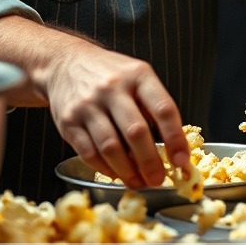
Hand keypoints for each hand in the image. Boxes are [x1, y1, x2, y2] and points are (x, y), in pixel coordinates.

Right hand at [40, 32, 188, 190]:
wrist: (64, 62)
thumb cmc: (109, 73)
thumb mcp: (137, 76)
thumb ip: (153, 104)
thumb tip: (173, 145)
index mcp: (137, 75)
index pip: (163, 109)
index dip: (175, 139)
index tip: (182, 161)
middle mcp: (112, 88)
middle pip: (136, 132)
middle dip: (150, 162)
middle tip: (158, 180)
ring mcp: (88, 105)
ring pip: (111, 147)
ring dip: (127, 171)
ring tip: (138, 182)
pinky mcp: (68, 122)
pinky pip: (89, 153)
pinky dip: (105, 168)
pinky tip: (115, 173)